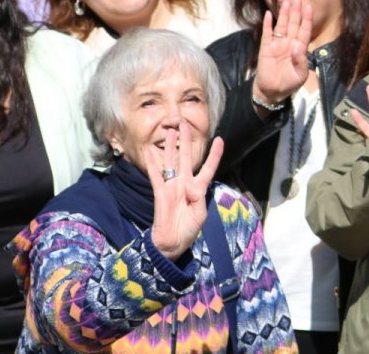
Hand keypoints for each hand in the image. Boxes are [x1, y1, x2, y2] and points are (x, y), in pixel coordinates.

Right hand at [145, 124, 223, 260]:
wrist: (172, 243)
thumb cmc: (188, 230)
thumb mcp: (200, 214)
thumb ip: (199, 199)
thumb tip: (193, 188)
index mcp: (198, 189)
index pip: (208, 167)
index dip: (214, 155)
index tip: (220, 139)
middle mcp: (185, 184)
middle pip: (186, 158)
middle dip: (186, 141)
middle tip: (184, 124)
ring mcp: (172, 187)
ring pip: (170, 162)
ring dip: (170, 146)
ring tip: (170, 131)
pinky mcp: (160, 193)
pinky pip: (156, 176)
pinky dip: (152, 164)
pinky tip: (149, 152)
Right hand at [252, 0, 313, 109]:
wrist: (272, 91)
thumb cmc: (289, 84)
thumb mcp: (300, 75)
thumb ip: (301, 62)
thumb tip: (298, 48)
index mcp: (300, 49)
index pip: (304, 30)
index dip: (306, 19)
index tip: (309, 6)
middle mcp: (289, 43)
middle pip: (293, 24)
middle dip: (296, 11)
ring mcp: (277, 44)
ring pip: (281, 25)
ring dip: (283, 14)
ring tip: (285, 1)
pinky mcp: (265, 48)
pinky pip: (267, 33)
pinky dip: (267, 24)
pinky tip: (268, 14)